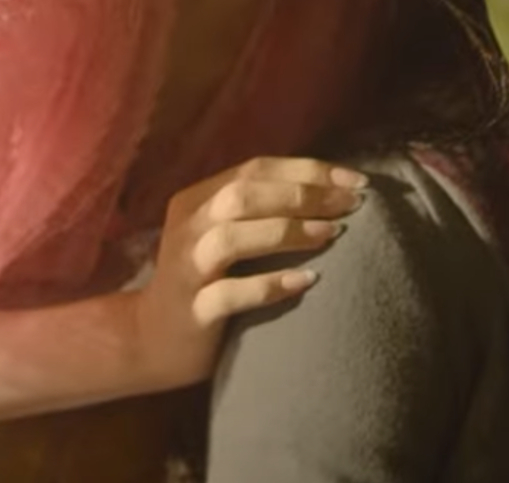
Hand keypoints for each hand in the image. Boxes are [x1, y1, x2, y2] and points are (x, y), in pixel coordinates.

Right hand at [128, 156, 367, 389]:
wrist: (153, 339)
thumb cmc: (205, 282)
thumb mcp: (222, 235)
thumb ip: (257, 212)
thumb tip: (331, 193)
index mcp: (196, 199)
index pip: (254, 169)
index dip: (308, 170)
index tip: (355, 181)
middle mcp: (188, 227)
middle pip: (243, 195)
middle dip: (304, 195)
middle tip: (352, 206)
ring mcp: (186, 269)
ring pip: (232, 238)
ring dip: (287, 232)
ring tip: (333, 234)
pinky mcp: (192, 310)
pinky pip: (229, 294)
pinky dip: (270, 285)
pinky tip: (308, 282)